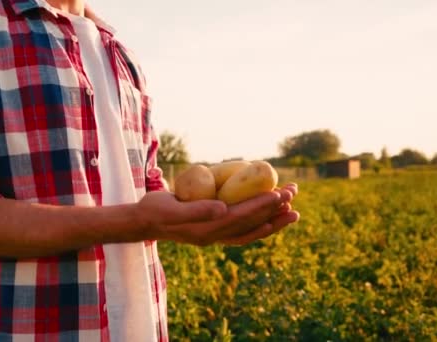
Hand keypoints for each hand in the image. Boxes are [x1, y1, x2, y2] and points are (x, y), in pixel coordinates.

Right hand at [136, 183, 299, 245]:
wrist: (143, 222)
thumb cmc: (154, 209)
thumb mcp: (171, 208)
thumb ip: (197, 210)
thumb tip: (223, 209)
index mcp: (206, 231)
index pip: (241, 217)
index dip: (261, 205)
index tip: (279, 193)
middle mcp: (214, 237)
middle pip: (250, 224)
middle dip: (274, 209)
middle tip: (293, 193)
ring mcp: (215, 237)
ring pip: (250, 230)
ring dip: (272, 220)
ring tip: (292, 210)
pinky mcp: (213, 233)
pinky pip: (242, 232)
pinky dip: (258, 226)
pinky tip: (270, 218)